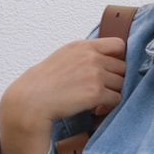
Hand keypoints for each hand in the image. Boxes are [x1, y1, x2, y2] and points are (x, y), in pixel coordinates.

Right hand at [1, 36, 127, 126]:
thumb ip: (84, 55)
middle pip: (122, 67)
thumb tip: (105, 60)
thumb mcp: (64, 56)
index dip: (119, 58)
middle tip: (103, 89)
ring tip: (98, 100)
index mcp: (83, 46)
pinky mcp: (96, 92)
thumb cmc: (43, 82)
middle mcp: (91, 57)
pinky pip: (116, 98)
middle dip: (115, 79)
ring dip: (112, 93)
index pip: (118, 44)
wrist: (31, 100)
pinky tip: (96, 109)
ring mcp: (95, 74)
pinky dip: (109, 106)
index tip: (112, 69)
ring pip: (121, 84)